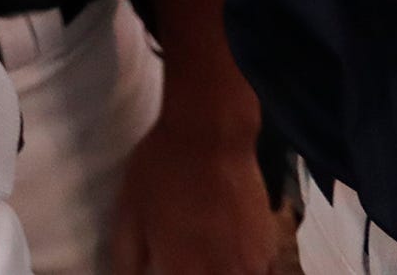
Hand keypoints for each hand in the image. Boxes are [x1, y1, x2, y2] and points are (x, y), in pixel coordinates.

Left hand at [109, 109, 285, 274]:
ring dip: (220, 274)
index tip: (163, 268)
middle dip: (194, 274)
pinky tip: (231, 260)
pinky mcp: (270, 251)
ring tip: (203, 257)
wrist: (209, 135)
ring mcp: (250, 267)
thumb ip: (127, 261)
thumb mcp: (127, 215)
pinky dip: (247, 273)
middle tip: (182, 261)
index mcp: (181, 272)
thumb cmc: (162, 171)